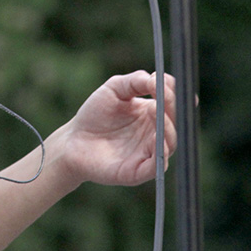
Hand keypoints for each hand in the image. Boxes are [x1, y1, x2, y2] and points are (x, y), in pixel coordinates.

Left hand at [52, 72, 176, 187]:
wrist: (73, 140)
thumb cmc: (95, 114)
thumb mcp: (114, 88)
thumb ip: (135, 81)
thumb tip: (156, 79)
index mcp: (153, 114)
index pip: (174, 104)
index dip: (174, 93)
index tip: (163, 80)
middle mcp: (155, 134)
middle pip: (176, 123)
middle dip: (173, 108)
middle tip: (163, 94)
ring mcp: (148, 153)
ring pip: (170, 144)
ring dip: (167, 128)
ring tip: (156, 110)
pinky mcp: (137, 172)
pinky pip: (156, 166)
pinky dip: (160, 153)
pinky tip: (156, 138)